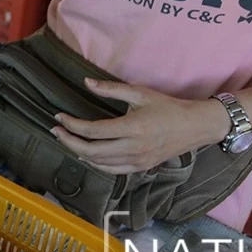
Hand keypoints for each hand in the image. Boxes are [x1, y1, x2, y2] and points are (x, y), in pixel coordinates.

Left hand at [50, 79, 227, 173]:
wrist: (195, 127)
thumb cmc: (167, 107)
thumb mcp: (139, 93)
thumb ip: (111, 89)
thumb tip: (86, 82)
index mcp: (132, 128)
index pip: (93, 131)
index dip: (72, 125)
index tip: (59, 117)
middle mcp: (133, 148)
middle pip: (91, 151)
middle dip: (69, 141)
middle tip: (56, 130)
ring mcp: (137, 161)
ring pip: (99, 163)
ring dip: (79, 153)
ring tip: (66, 140)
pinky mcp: (141, 168)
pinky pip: (112, 170)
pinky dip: (95, 163)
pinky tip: (86, 154)